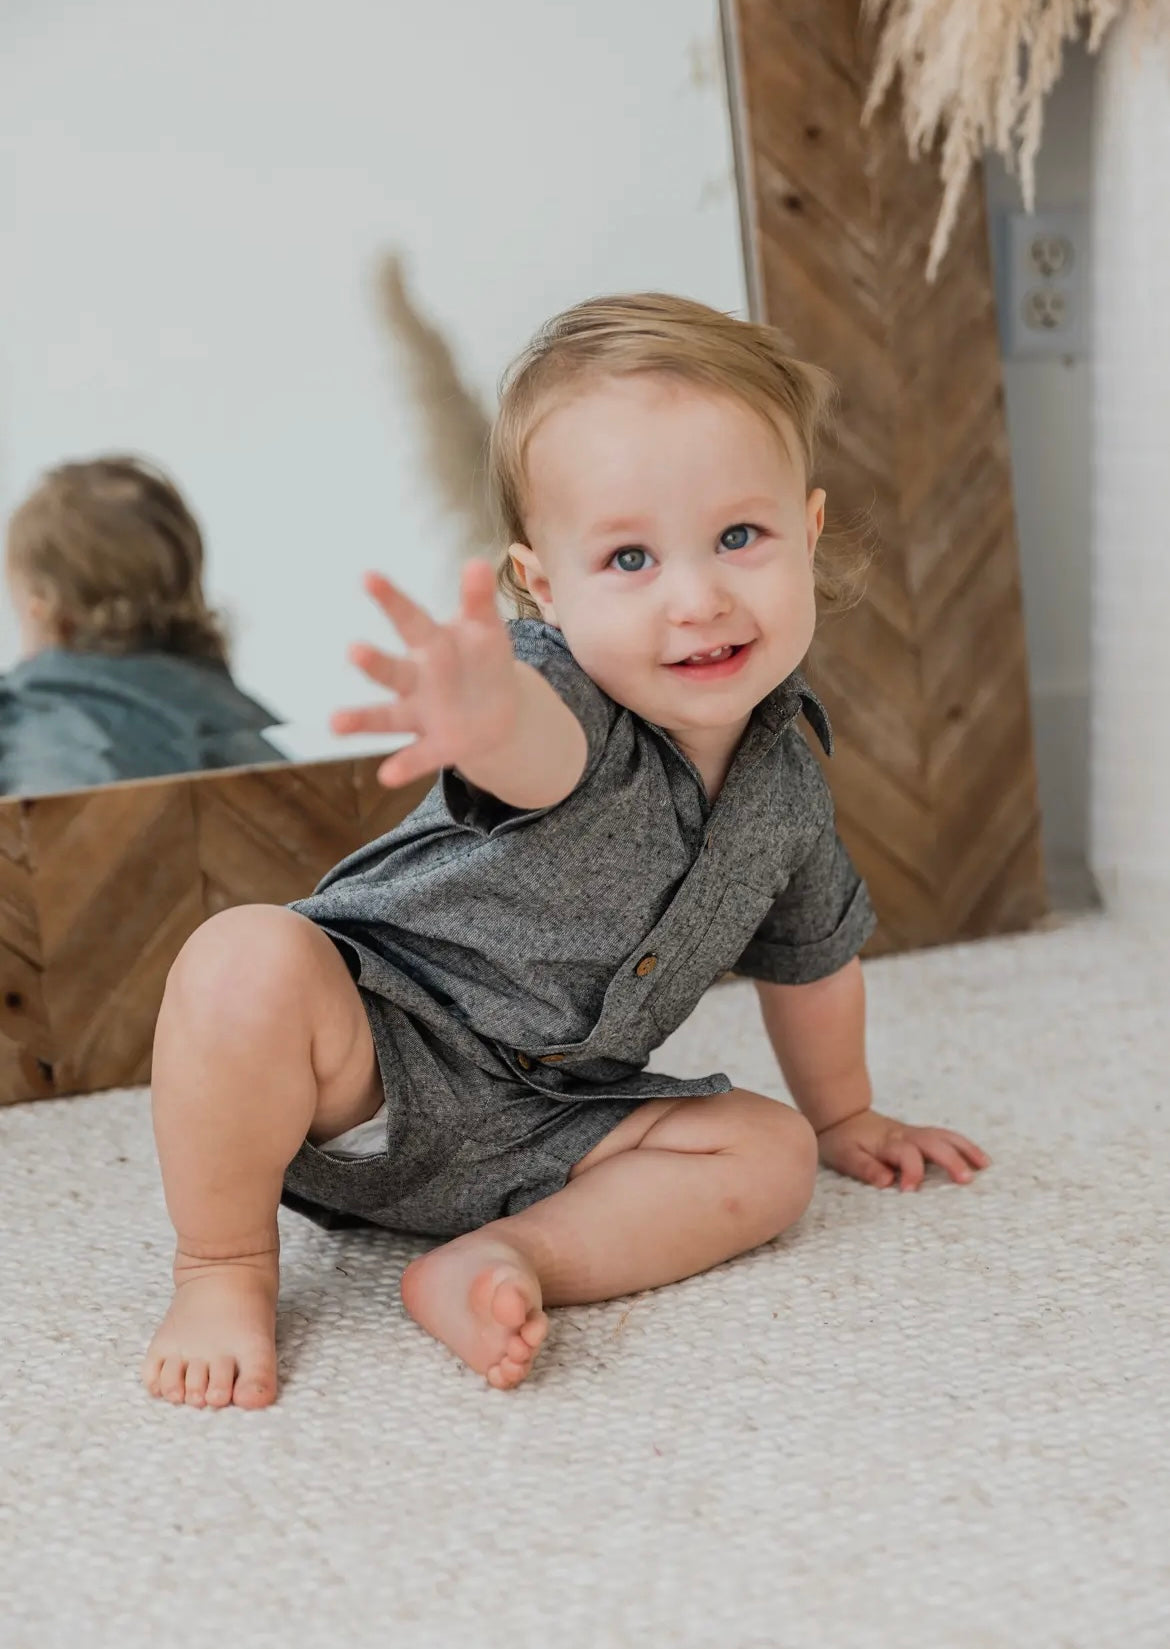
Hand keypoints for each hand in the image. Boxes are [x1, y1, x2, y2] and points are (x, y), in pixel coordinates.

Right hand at [332, 560, 518, 788]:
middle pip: (392, 670)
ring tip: (335, 724)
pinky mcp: (437, 745)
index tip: (367, 575)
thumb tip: (479, 562)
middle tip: (352, 650)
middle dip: (374, 662)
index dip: (391, 599)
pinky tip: (387, 777)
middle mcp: (416, 679)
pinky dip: (403, 766)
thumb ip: (478, 600)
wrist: (498, 711)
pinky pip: (418, 756)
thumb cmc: (483, 660)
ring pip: (388, 717)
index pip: (410, 620)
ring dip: (361, 721)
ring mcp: (421, 714)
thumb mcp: (486, 629)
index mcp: (430, 644)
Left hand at [816, 1108, 988, 1191]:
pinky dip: (964, 1146)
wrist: (842, 1116)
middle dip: (951, 1160)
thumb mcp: (845, 1156)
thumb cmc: (843, 1140)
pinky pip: (946, 1138)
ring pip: (945, 1137)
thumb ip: (865, 1168)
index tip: (908, 1192)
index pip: (905, 1154)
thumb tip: (886, 1181)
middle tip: (966, 1181)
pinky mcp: (920, 1136)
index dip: (910, 1172)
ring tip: (984, 1166)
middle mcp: (906, 1135)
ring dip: (965, 1150)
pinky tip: (979, 1160)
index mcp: (887, 1142)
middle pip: (933, 1143)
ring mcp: (915, 1133)